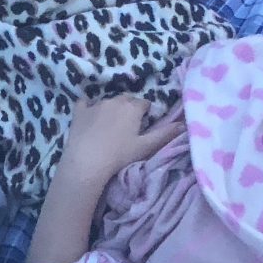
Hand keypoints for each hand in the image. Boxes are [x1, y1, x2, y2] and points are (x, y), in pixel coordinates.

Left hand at [61, 95, 183, 184]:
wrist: (87, 162)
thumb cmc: (120, 155)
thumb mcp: (146, 146)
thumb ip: (165, 134)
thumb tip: (183, 124)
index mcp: (132, 107)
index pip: (144, 104)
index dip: (145, 114)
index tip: (142, 126)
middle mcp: (114, 100)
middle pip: (126, 100)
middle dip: (129, 109)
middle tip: (128, 127)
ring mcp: (95, 104)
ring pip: (107, 101)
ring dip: (111, 109)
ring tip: (110, 126)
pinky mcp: (79, 111)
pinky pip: (85, 103)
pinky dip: (88, 107)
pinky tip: (89, 116)